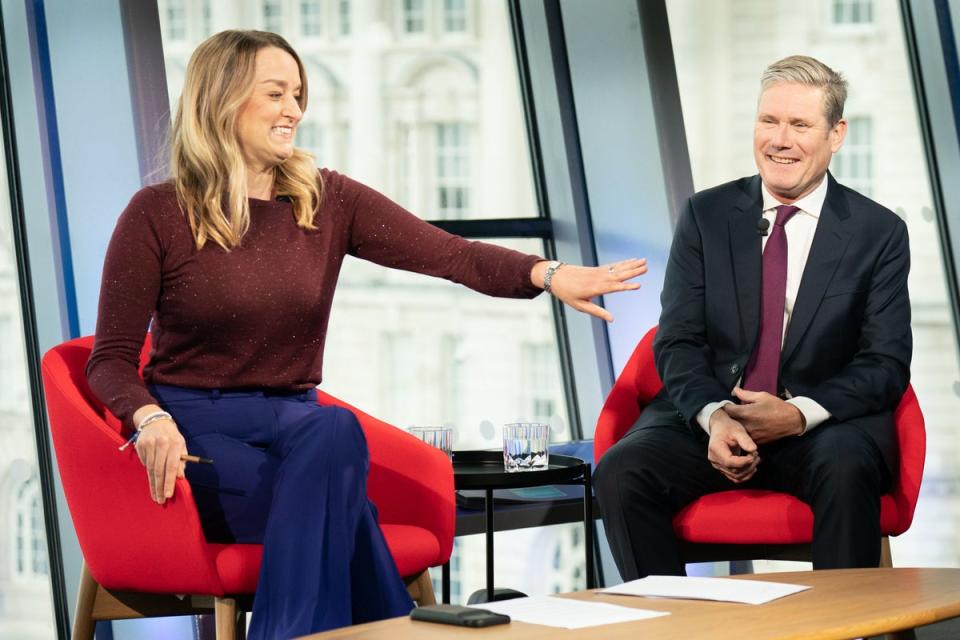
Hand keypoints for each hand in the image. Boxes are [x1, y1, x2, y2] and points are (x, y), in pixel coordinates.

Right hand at [132, 404, 186, 504]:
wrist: (156, 421)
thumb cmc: (172, 437)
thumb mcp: (181, 445)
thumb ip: (182, 461)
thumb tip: (180, 478)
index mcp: (175, 443)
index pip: (172, 466)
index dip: (169, 481)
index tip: (168, 494)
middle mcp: (161, 443)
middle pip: (159, 470)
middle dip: (160, 487)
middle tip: (161, 500)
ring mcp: (149, 444)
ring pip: (150, 469)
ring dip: (153, 484)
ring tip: (156, 496)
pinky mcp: (140, 446)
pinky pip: (144, 464)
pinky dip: (149, 473)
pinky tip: (152, 480)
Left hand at [532, 258, 646, 321]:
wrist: (555, 276)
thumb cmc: (567, 293)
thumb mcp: (580, 306)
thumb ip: (597, 312)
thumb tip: (612, 319)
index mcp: (595, 288)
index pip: (615, 287)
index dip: (627, 286)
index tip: (639, 285)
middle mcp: (599, 278)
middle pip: (619, 274)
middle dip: (633, 271)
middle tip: (646, 267)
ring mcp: (598, 272)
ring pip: (618, 268)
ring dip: (631, 265)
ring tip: (644, 261)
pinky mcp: (597, 268)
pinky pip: (613, 265)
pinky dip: (623, 263)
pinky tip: (631, 261)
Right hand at [707, 409, 759, 482]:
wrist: (719, 428)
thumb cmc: (728, 427)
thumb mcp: (737, 430)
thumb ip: (745, 440)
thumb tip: (754, 450)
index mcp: (716, 449)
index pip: (730, 462)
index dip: (744, 461)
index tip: (754, 455)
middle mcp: (714, 460)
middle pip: (734, 471)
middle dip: (749, 465)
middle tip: (756, 455)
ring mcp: (718, 465)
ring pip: (736, 477)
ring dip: (749, 471)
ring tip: (756, 460)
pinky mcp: (723, 468)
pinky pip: (735, 478)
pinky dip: (745, 475)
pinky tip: (752, 467)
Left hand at [722, 387, 804, 444]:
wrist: (792, 421)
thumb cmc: (777, 406)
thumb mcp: (762, 396)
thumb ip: (745, 394)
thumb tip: (734, 390)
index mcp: (746, 413)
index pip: (728, 410)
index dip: (727, 406)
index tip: (729, 405)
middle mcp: (746, 425)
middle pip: (730, 421)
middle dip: (729, 416)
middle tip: (732, 412)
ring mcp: (751, 435)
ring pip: (736, 430)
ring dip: (735, 425)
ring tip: (738, 420)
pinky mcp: (756, 441)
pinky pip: (745, 436)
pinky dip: (743, 432)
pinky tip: (747, 427)